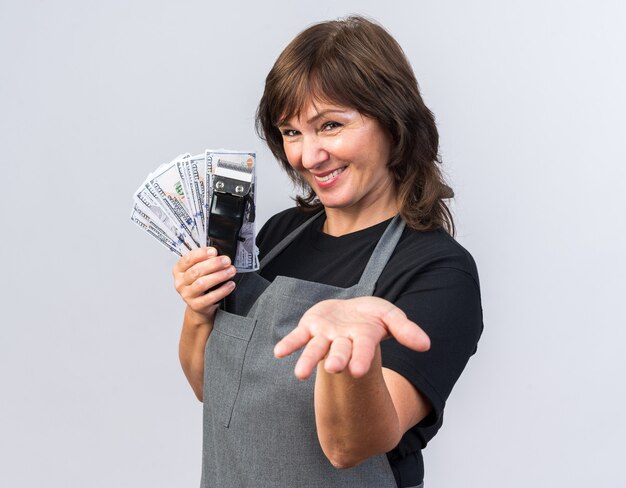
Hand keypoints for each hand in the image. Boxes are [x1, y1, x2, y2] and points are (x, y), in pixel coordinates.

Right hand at [172, 247, 236, 316]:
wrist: (199, 305)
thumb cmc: (200, 284)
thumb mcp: (198, 270)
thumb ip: (204, 261)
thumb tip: (218, 253)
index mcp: (179, 270)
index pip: (188, 259)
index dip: (201, 254)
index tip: (214, 251)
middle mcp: (180, 282)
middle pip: (196, 271)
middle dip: (214, 264)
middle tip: (226, 261)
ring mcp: (187, 295)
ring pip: (202, 283)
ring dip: (219, 276)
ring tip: (230, 271)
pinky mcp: (196, 305)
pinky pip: (210, 297)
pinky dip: (222, 290)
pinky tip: (230, 284)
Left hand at [274, 297, 429, 379]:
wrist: (350, 311)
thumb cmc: (372, 316)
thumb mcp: (391, 316)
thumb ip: (405, 330)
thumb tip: (426, 345)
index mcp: (363, 339)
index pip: (363, 350)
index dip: (361, 359)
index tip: (358, 371)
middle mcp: (343, 341)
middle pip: (339, 352)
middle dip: (337, 360)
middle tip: (332, 369)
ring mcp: (325, 336)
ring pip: (316, 349)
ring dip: (307, 361)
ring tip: (299, 374)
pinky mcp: (310, 328)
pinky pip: (298, 337)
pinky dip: (289, 344)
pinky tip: (279, 352)